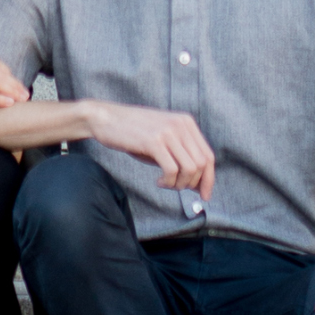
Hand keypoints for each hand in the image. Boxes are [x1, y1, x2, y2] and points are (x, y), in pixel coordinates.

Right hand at [85, 101, 215, 194]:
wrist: (106, 118)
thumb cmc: (134, 133)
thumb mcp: (162, 141)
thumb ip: (180, 157)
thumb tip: (197, 184)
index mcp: (186, 122)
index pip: (208, 155)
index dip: (209, 179)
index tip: (204, 195)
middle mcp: (181, 124)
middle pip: (202, 164)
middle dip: (192, 184)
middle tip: (175, 188)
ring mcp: (168, 132)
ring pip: (190, 169)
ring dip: (179, 184)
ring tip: (165, 183)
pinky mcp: (154, 141)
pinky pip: (172, 170)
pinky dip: (168, 182)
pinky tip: (158, 181)